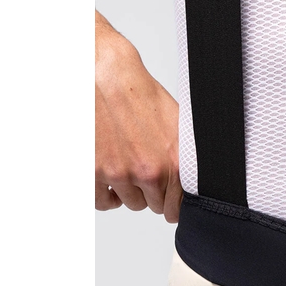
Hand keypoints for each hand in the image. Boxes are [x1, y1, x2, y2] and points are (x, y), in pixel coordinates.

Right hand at [95, 12, 182, 222]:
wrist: (105, 76)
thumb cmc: (139, 95)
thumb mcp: (177, 125)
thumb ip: (184, 158)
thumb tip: (192, 182)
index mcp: (174, 163)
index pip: (178, 208)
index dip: (173, 205)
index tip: (168, 202)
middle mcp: (149, 172)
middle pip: (154, 206)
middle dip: (151, 193)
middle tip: (145, 172)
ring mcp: (120, 174)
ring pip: (130, 203)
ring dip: (129, 192)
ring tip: (128, 170)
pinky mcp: (93, 172)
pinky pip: (102, 202)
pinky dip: (106, 195)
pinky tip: (111, 182)